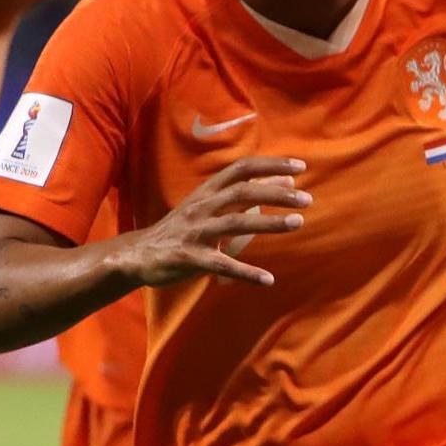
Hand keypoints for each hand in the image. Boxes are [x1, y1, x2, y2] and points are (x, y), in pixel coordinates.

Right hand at [119, 156, 309, 287]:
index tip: (300, 167)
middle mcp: (202, 207)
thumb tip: (287, 182)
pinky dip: (245, 272)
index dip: (270, 165)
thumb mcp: (211, 205)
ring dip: (268, 223)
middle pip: (242, 193)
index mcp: (207, 191)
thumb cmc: (183, 227)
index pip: (241, 169)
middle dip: (275, 194)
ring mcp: (195, 232)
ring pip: (235, 223)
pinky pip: (221, 265)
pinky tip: (268, 280)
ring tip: (298, 223)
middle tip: (307, 200)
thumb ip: (246, 193)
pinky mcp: (190, 258)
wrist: (139, 254)